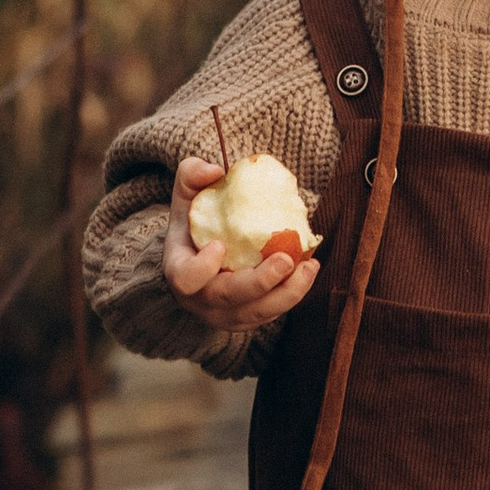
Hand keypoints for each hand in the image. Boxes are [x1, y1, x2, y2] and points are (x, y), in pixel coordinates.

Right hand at [162, 158, 319, 331]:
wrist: (201, 255)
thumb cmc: (196, 221)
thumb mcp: (187, 195)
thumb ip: (193, 175)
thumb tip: (216, 171)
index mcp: (180, 271)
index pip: (185, 279)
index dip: (202, 268)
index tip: (220, 245)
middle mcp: (200, 300)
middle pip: (228, 299)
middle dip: (259, 282)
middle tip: (285, 259)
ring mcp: (224, 314)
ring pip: (256, 313)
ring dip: (287, 293)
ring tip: (308, 266)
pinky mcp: (248, 318)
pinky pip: (272, 313)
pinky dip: (292, 294)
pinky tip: (308, 269)